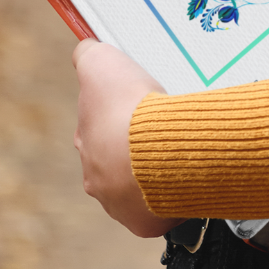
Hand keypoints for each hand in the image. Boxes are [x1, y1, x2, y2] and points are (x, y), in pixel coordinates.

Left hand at [73, 39, 179, 237]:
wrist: (158, 150)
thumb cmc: (128, 108)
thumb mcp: (101, 63)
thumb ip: (88, 54)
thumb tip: (83, 49)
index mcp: (87, 144)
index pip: (99, 127)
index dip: (120, 111)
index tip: (140, 102)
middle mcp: (99, 178)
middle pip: (119, 158)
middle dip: (137, 142)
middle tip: (163, 125)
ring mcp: (122, 203)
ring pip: (138, 184)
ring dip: (155, 167)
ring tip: (179, 147)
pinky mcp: (147, 220)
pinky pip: (160, 206)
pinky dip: (172, 191)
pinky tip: (186, 173)